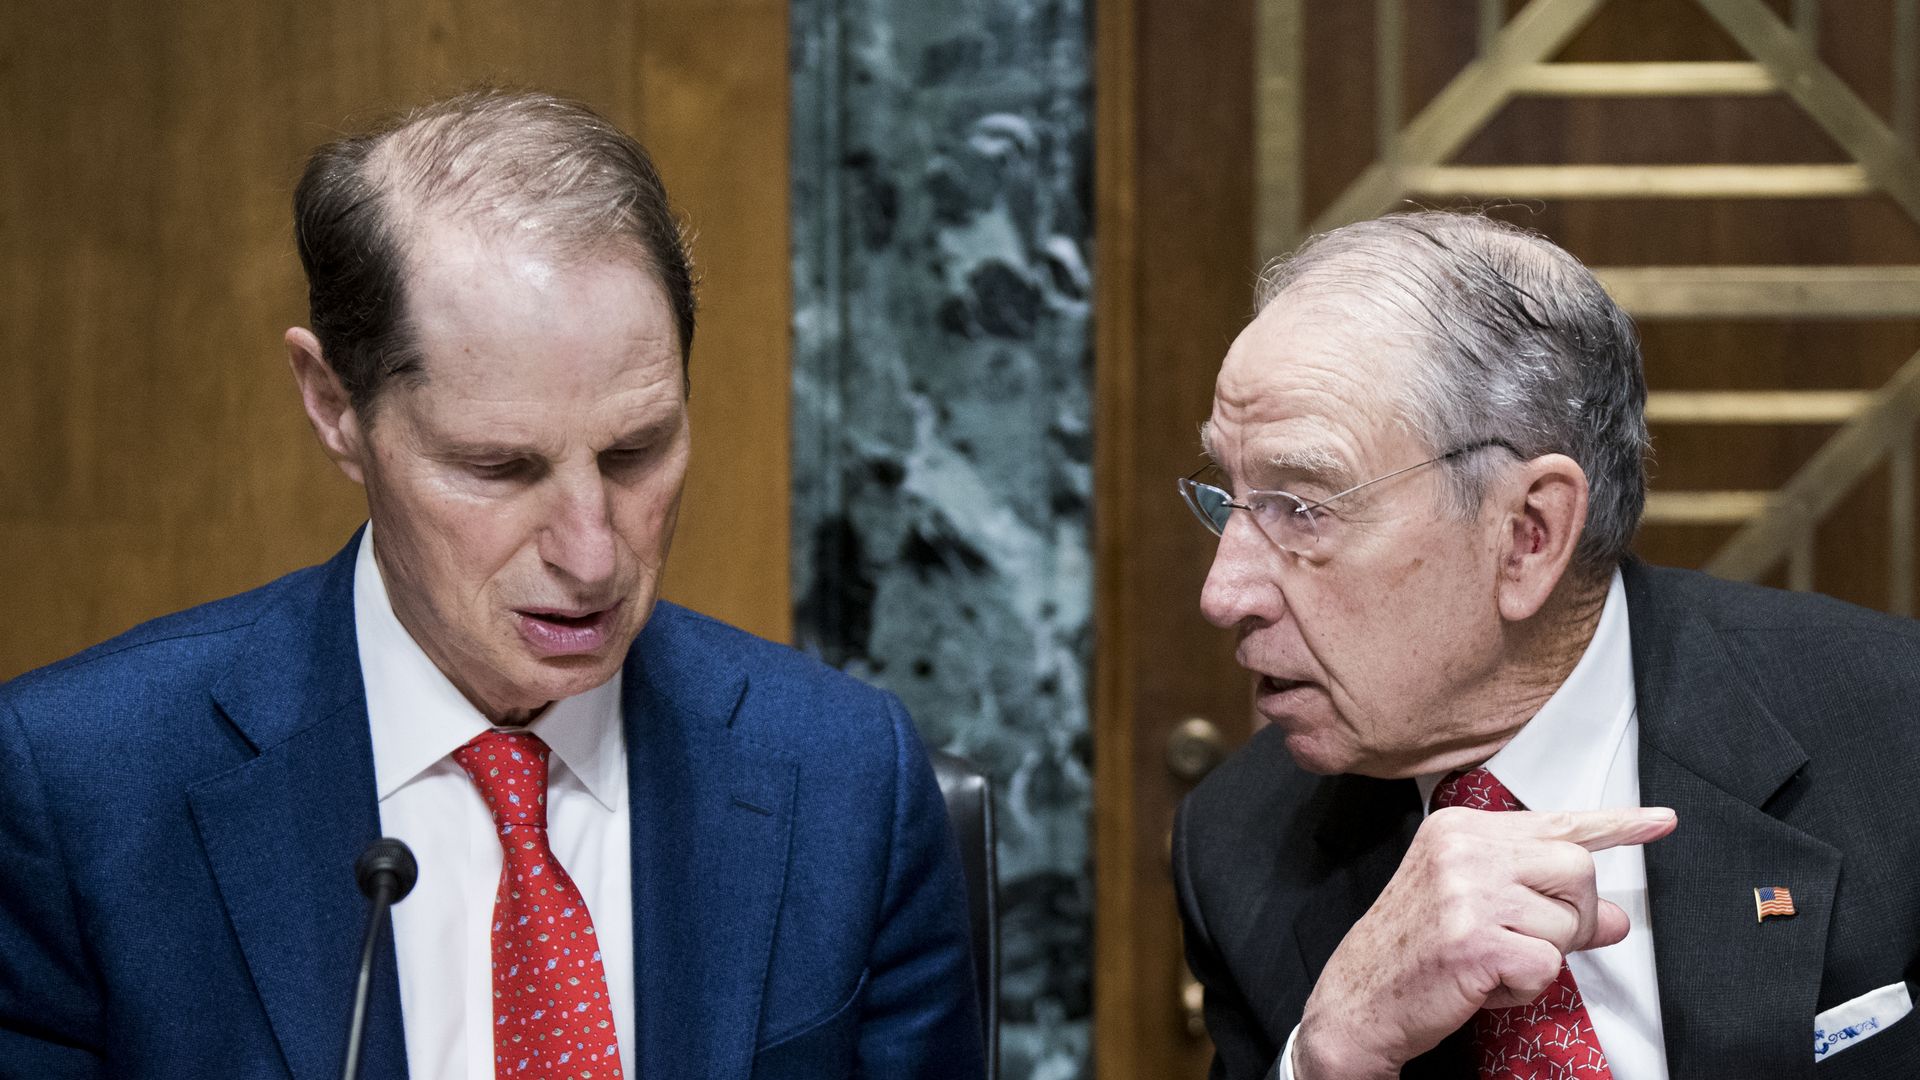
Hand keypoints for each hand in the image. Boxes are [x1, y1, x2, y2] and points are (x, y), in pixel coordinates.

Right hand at [1291, 805, 1676, 1079]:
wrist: (1357, 1001)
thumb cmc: (1410, 953)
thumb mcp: (1474, 910)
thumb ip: (1541, 900)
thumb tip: (1611, 916)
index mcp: (1459, 830)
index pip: (1556, 820)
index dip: (1617, 824)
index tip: (1658, 821)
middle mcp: (1463, 849)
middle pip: (1577, 868)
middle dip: (1572, 916)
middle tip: (1532, 942)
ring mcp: (1467, 891)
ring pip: (1569, 920)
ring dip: (1544, 956)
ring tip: (1494, 962)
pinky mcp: (1475, 939)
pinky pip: (1548, 964)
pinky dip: (1527, 986)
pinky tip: (1486, 983)